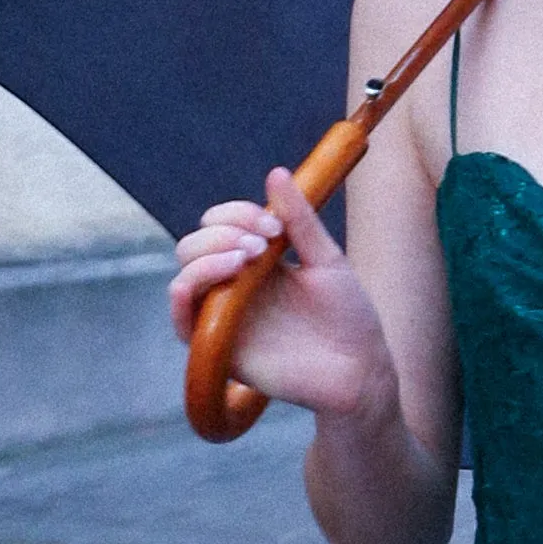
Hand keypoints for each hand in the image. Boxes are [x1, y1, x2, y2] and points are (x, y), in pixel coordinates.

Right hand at [169, 174, 396, 425]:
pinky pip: (182, 320)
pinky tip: (209, 280)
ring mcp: (227, 316)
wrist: (360, 371)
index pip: (223, 225)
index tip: (273, 226)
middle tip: (263, 246)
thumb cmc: (349, 318)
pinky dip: (185, 294)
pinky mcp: (221, 348)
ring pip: (186, 276)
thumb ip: (300, 219)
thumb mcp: (327, 260)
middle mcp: (236, 286)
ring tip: (245, 259)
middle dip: (222, 233)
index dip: (237, 215)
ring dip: (207, 257)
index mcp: (259, 262)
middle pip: (195, 246)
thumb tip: (275, 172)